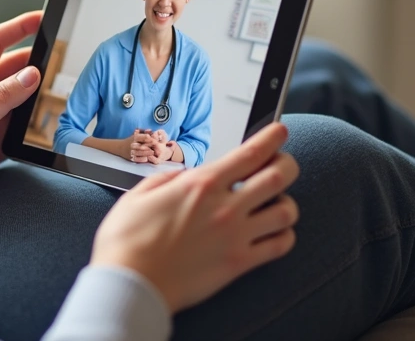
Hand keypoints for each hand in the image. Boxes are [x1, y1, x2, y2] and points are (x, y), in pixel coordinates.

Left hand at [0, 12, 42, 222]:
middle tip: (61, 57)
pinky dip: (35, 122)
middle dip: (36, 61)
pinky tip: (49, 122)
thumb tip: (32, 74)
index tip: (41, 19)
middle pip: (12, 68)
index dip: (17, 27)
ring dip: (37, 94)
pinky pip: (21, 124)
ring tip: (61, 89)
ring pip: (20, 97)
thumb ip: (3, 98)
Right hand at [90, 123, 298, 312]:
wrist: (130, 283)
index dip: (272, 137)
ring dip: (286, 202)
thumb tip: (186, 176)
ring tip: (276, 202)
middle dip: (287, 164)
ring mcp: (235, 236)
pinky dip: (284, 235)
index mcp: (201, 185)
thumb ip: (168, 178)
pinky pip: (279, 246)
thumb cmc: (127, 242)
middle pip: (279, 176)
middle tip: (283, 164)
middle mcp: (224, 207)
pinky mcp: (238, 264)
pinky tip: (274, 232)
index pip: (251, 152)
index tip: (279, 131)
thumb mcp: (139, 194)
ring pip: (286, 211)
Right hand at [128, 129, 156, 162]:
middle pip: (140, 145)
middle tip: (155, 146)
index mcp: (134, 138)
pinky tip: (147, 158)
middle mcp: (132, 145)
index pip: (141, 137)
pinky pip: (137, 159)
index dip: (147, 138)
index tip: (153, 139)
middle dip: (148, 146)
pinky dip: (141, 159)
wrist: (120, 147)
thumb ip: (144, 132)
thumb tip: (150, 130)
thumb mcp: (136, 134)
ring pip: (139, 153)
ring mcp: (131, 152)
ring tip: (152, 152)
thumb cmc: (131, 140)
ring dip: (146, 153)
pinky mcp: (131, 158)